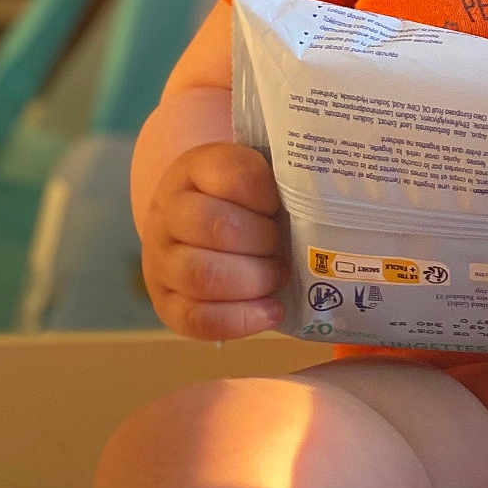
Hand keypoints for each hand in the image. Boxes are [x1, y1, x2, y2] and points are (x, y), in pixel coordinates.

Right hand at [139, 142, 286, 339]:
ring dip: (254, 279)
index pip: (233, 175)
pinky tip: (271, 311)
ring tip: (278, 276)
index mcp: (196, 168)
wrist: (197, 227)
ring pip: (202, 275)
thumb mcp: (259, 175)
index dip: (268, 194)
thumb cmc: (245, 201)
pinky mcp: (166, 304)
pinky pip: (195, 318)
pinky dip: (240, 318)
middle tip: (284, 246)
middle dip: (264, 241)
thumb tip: (327, 196)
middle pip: (216, 227)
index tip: (282, 204)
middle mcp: (169, 211)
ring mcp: (160, 260)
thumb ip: (284, 178)